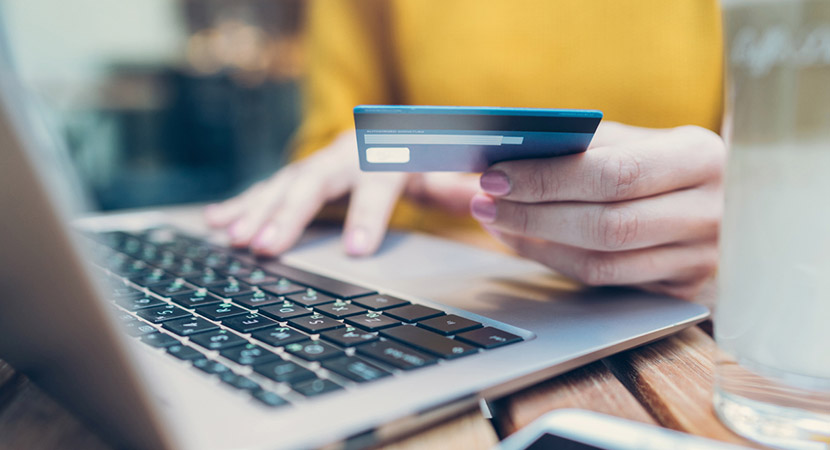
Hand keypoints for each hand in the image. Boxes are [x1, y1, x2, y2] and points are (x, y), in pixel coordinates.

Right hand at [205, 130, 478, 256]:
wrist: (405, 132)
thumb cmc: (428, 158)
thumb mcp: (453, 171)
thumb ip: (464, 186)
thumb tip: (487, 196)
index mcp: (391, 151)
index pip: (379, 180)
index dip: (368, 214)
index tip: (356, 250)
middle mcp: (350, 151)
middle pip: (316, 180)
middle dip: (290, 214)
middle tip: (265, 248)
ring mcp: (322, 161)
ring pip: (285, 183)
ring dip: (256, 211)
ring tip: (232, 238)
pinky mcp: (304, 173)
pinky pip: (270, 187)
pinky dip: (243, 203)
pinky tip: (216, 220)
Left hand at [471, 121, 724, 298]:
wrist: (721, 196)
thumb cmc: (659, 160)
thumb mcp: (631, 140)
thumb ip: (574, 145)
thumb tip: (498, 153)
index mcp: (701, 158)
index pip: (616, 174)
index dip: (550, 179)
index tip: (496, 175)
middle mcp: (711, 213)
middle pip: (607, 225)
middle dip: (533, 215)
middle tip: (483, 201)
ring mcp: (700, 259)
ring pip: (602, 262)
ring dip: (535, 243)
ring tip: (494, 220)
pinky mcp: (681, 291)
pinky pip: (604, 281)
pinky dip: (555, 261)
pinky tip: (525, 241)